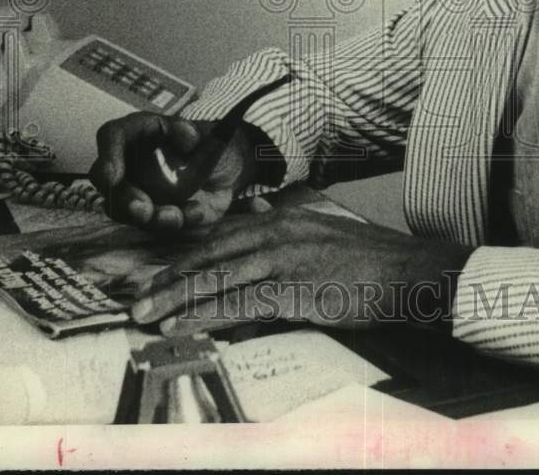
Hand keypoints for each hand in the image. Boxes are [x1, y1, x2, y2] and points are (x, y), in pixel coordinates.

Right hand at [89, 112, 261, 231]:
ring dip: (150, 217)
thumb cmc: (205, 143)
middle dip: (124, 200)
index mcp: (137, 132)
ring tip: (176, 215)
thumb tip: (187, 138)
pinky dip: (176, 221)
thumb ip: (193, 132)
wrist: (222, 168)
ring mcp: (136, 192)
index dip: (108, 155)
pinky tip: (196, 210)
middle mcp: (128, 163)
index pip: (111, 135)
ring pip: (127, 212)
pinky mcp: (152, 214)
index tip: (112, 176)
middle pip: (109, 184)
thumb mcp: (205, 129)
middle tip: (143, 208)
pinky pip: (156, 225)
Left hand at [130, 207, 472, 333]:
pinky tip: (183, 326)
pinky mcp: (294, 289)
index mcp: (281, 218)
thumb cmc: (367, 257)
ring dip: (175, 298)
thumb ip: (287, 220)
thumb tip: (259, 212)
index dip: (183, 255)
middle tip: (133, 296)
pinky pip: (239, 304)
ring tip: (143, 315)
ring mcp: (283, 259)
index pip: (219, 236)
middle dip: (167, 276)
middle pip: (209, 254)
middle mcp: (276, 232)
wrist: (405, 271)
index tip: (154, 272)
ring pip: (216, 278)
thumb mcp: (323, 227)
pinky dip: (206, 315)